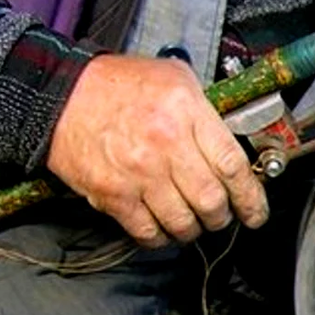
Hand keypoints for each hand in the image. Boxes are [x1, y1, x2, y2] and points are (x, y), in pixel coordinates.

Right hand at [47, 55, 267, 246]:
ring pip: (183, 222)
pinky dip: (160, 237)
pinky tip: (163, 229)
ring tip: (193, 222)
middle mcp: (165, 145)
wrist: (58, 95)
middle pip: (212, 201)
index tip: (256, 210)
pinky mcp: (113, 195)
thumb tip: (236, 142)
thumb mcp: (174, 77)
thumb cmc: (118, 85)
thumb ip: (207, 110)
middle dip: (222, 216)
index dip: (251, 196)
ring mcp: (138, 173)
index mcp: (186, 112)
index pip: (233, 165)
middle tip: (222, 216)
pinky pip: (148, 232)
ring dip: (193, 229)